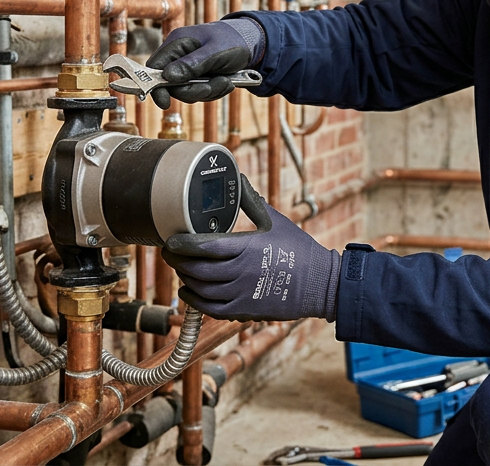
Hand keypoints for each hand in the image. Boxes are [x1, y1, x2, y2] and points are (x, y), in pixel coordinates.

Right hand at [145, 18, 263, 108]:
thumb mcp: (215, 51)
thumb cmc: (233, 40)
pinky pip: (199, 93)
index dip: (156, 86)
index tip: (165, 102)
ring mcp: (188, 68)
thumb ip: (192, 64)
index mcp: (177, 43)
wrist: (252, 43)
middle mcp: (179, 56)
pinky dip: (213, 92)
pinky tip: (226, 82)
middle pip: (171, 85)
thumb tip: (168, 77)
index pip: (154, 68)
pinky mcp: (198, 77)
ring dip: (207, 91)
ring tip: (225, 81)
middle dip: (193, 90)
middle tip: (213, 86)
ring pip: (186, 92)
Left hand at [162, 176, 339, 322]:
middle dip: (177, 260)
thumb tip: (238, 179)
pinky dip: (194, 301)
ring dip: (185, 278)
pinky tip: (189, 291)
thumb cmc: (299, 249)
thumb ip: (252, 201)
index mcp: (246, 247)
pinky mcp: (244, 310)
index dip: (182, 243)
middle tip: (170, 251)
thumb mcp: (276, 221)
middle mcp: (240, 272)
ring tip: (181, 267)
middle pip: (196, 268)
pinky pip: (210, 309)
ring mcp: (241, 294)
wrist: (320, 283)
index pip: (203, 246)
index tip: (171, 238)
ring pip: (200, 289)